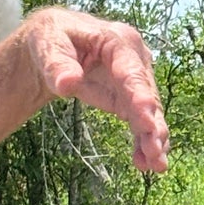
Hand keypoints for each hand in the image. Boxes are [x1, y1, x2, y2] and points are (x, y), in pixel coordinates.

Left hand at [0, 8, 169, 171]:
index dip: (140, 97)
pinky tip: (144, 162)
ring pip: (149, 112)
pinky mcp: (130, 97)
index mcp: (118, 41)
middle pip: (146, 96)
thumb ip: (57, 64)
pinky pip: (140, 121)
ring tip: (155, 166)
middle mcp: (135, 59)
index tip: (147, 121)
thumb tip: (67, 84)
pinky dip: (142, 141)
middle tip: (154, 152)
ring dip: (153, 139)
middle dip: (152, 125)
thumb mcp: (48, 45)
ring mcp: (135, 79)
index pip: (132, 72)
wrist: (55, 44)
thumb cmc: (52, 38)